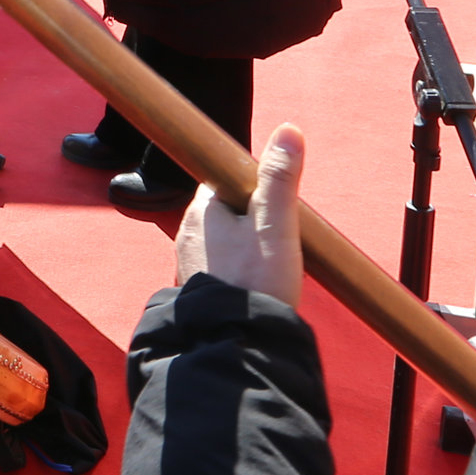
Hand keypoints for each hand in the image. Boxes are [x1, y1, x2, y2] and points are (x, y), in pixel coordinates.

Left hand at [175, 123, 305, 307]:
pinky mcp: (199, 290)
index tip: (277, 210)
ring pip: (227, 243)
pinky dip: (242, 273)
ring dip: (251, 250)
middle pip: (229, 212)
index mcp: (201, 209)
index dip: (258, 192)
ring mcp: (190, 263)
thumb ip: (280, 178)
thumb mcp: (276, 223)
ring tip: (272, 271)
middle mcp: (187, 233)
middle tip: (280, 246)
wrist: (239, 344)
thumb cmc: (257, 281)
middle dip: (257, 223)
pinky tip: (259, 287)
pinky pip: (224, 269)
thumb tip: (288, 130)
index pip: (228, 181)